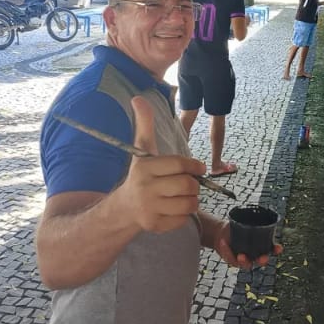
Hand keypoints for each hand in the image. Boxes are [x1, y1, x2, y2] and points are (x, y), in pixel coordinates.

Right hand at [120, 96, 206, 233]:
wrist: (124, 208)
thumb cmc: (140, 175)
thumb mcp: (141, 150)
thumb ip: (144, 125)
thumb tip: (138, 97)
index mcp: (145, 168)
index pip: (180, 165)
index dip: (195, 166)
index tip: (199, 168)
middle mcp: (146, 188)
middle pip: (187, 185)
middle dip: (194, 184)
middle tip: (189, 184)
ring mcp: (150, 209)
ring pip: (189, 204)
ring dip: (192, 200)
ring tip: (184, 196)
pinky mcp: (155, 226)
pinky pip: (184, 219)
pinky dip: (184, 214)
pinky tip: (174, 208)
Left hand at [213, 221, 282, 269]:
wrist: (222, 234)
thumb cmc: (236, 228)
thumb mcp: (242, 220)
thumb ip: (247, 216)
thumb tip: (250, 206)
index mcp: (261, 246)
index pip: (272, 249)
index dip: (276, 250)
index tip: (278, 247)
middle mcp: (255, 255)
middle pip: (261, 261)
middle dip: (263, 260)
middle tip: (263, 258)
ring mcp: (244, 259)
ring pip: (247, 264)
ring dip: (245, 261)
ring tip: (241, 256)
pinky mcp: (233, 261)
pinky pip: (231, 258)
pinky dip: (227, 251)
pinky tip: (223, 243)